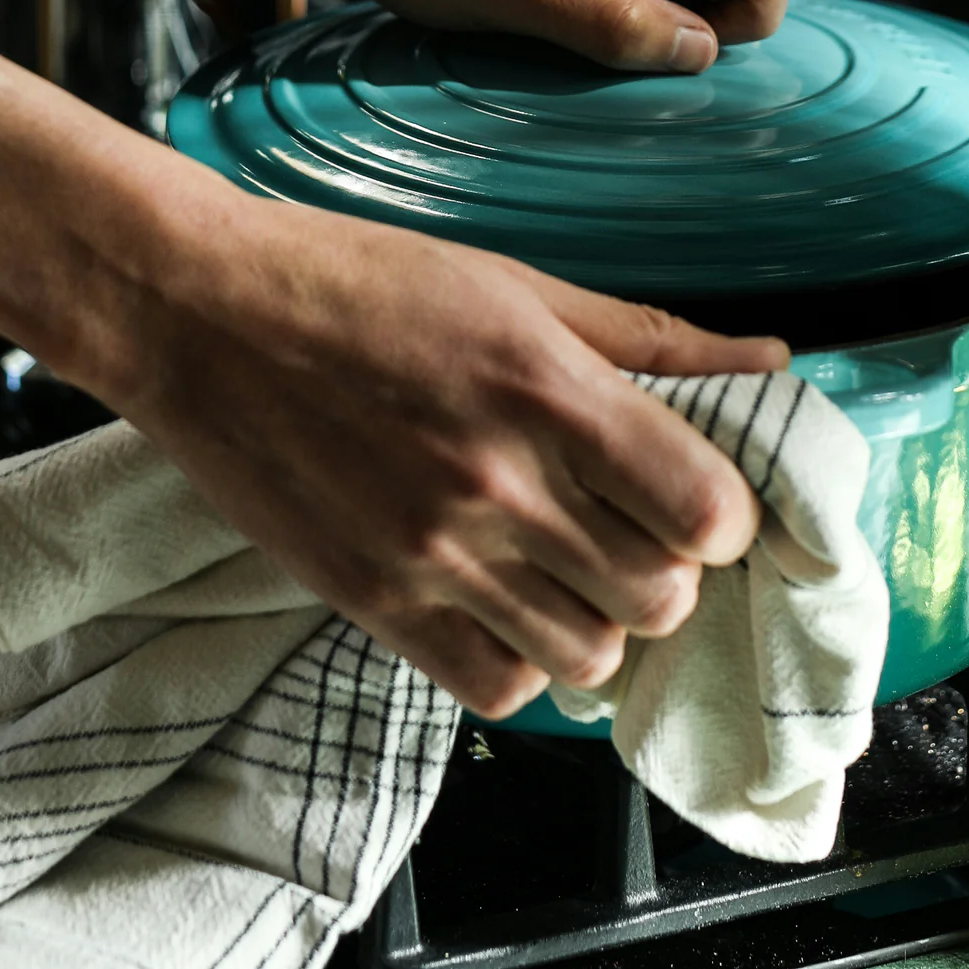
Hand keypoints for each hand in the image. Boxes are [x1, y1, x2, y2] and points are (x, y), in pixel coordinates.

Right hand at [119, 196, 789, 717]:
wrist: (198, 314)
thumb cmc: (359, 281)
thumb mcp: (516, 285)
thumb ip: (650, 338)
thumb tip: (769, 361)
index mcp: (547, 389)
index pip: (705, 509)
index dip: (723, 511)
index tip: (695, 495)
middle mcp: (499, 484)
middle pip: (660, 596)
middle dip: (668, 567)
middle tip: (632, 527)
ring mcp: (432, 555)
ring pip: (589, 656)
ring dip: (599, 618)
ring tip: (566, 566)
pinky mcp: (372, 603)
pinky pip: (497, 687)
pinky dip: (521, 657)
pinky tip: (503, 600)